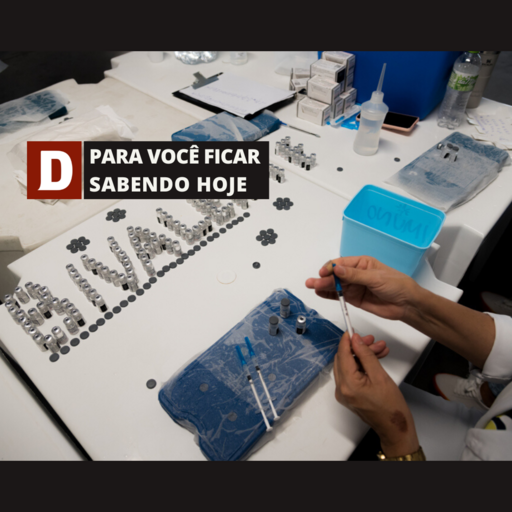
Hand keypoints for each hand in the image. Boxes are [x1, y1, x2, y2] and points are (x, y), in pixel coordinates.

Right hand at [305, 256, 419, 320]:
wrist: (407, 304)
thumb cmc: (396, 285)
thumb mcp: (375, 278)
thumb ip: (355, 275)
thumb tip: (337, 269)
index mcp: (362, 263)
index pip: (341, 263)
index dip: (331, 268)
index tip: (323, 273)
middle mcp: (355, 274)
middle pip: (336, 275)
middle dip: (324, 278)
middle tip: (313, 283)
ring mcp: (354, 287)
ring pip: (335, 285)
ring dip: (323, 286)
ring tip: (312, 287)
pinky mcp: (354, 299)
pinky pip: (338, 296)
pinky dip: (329, 295)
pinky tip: (320, 293)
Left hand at [334, 332, 418, 456]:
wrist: (395, 428)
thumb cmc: (391, 408)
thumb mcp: (380, 376)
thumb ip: (366, 355)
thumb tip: (356, 340)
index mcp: (348, 385)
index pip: (342, 355)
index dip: (347, 340)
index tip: (353, 331)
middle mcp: (342, 389)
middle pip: (345, 359)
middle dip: (358, 347)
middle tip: (373, 341)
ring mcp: (344, 393)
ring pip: (349, 365)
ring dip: (362, 356)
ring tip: (379, 350)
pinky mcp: (349, 394)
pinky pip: (352, 374)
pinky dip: (362, 365)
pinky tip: (375, 359)